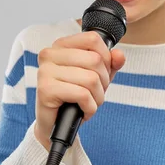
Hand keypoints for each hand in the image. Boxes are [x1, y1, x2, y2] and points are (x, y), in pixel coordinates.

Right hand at [34, 31, 125, 145]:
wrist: (57, 126)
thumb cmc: (75, 98)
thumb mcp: (97, 77)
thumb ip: (110, 64)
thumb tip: (119, 55)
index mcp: (60, 45)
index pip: (93, 38)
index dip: (106, 57)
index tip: (101, 73)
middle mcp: (49, 54)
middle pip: (95, 60)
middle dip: (103, 82)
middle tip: (94, 94)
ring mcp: (45, 71)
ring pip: (91, 79)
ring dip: (97, 98)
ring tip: (88, 104)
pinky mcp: (46, 90)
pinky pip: (82, 95)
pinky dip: (90, 108)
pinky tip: (83, 112)